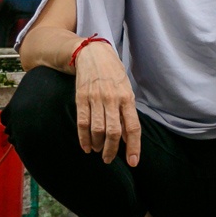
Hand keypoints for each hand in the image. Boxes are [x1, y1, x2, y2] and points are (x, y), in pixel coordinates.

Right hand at [74, 41, 141, 166]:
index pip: (133, 127)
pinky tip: (86, 147)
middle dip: (112, 150)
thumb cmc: (113, 75)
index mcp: (128, 98)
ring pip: (97, 130)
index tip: (133, 163)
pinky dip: (83, 138)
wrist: (93, 54)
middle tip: (109, 159)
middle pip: (113, 132)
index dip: (134, 147)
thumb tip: (128, 138)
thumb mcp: (126, 90)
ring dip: (98, 146)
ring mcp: (96, 98)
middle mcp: (113, 99)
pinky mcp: (81, 98)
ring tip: (98, 151)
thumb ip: (128, 114)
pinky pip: (82, 123)